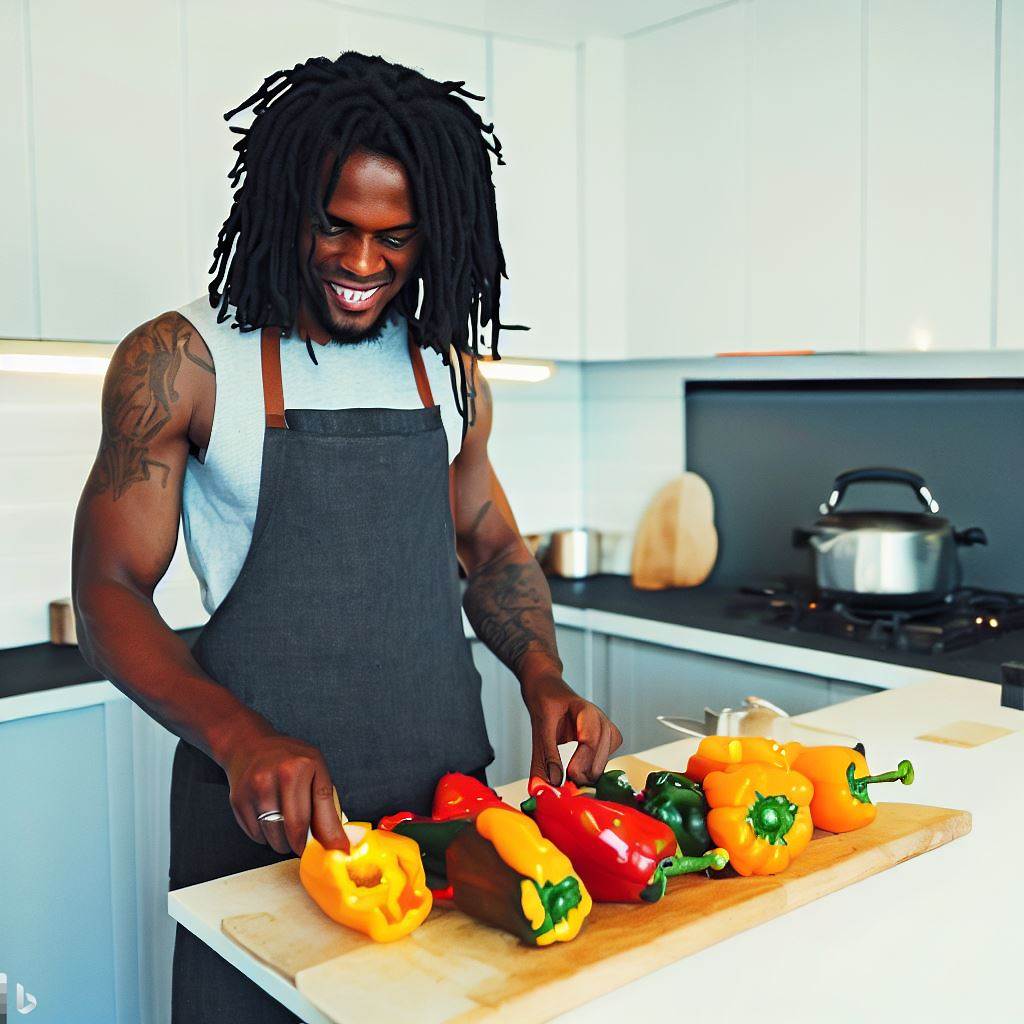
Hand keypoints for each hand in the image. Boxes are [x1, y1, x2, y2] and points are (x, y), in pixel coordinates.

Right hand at [221, 728, 348, 855]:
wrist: (249, 745)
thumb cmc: (288, 758)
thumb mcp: (315, 768)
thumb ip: (326, 802)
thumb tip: (335, 839)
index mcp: (302, 766)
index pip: (321, 812)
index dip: (329, 836)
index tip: (337, 852)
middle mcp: (278, 776)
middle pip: (295, 829)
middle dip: (303, 844)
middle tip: (306, 845)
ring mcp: (256, 788)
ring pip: (274, 837)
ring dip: (283, 842)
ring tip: (285, 824)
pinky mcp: (239, 801)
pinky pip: (257, 836)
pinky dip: (266, 836)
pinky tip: (268, 818)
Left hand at [523, 674, 623, 785]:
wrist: (549, 689)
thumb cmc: (545, 703)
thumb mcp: (539, 729)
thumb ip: (544, 759)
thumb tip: (546, 788)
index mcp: (585, 711)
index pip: (590, 741)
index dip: (580, 763)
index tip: (567, 776)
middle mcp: (600, 720)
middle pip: (600, 755)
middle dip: (584, 772)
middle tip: (566, 781)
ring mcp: (605, 729)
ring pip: (605, 762)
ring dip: (588, 773)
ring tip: (570, 776)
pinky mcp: (606, 740)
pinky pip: (604, 762)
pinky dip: (592, 770)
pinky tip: (579, 769)